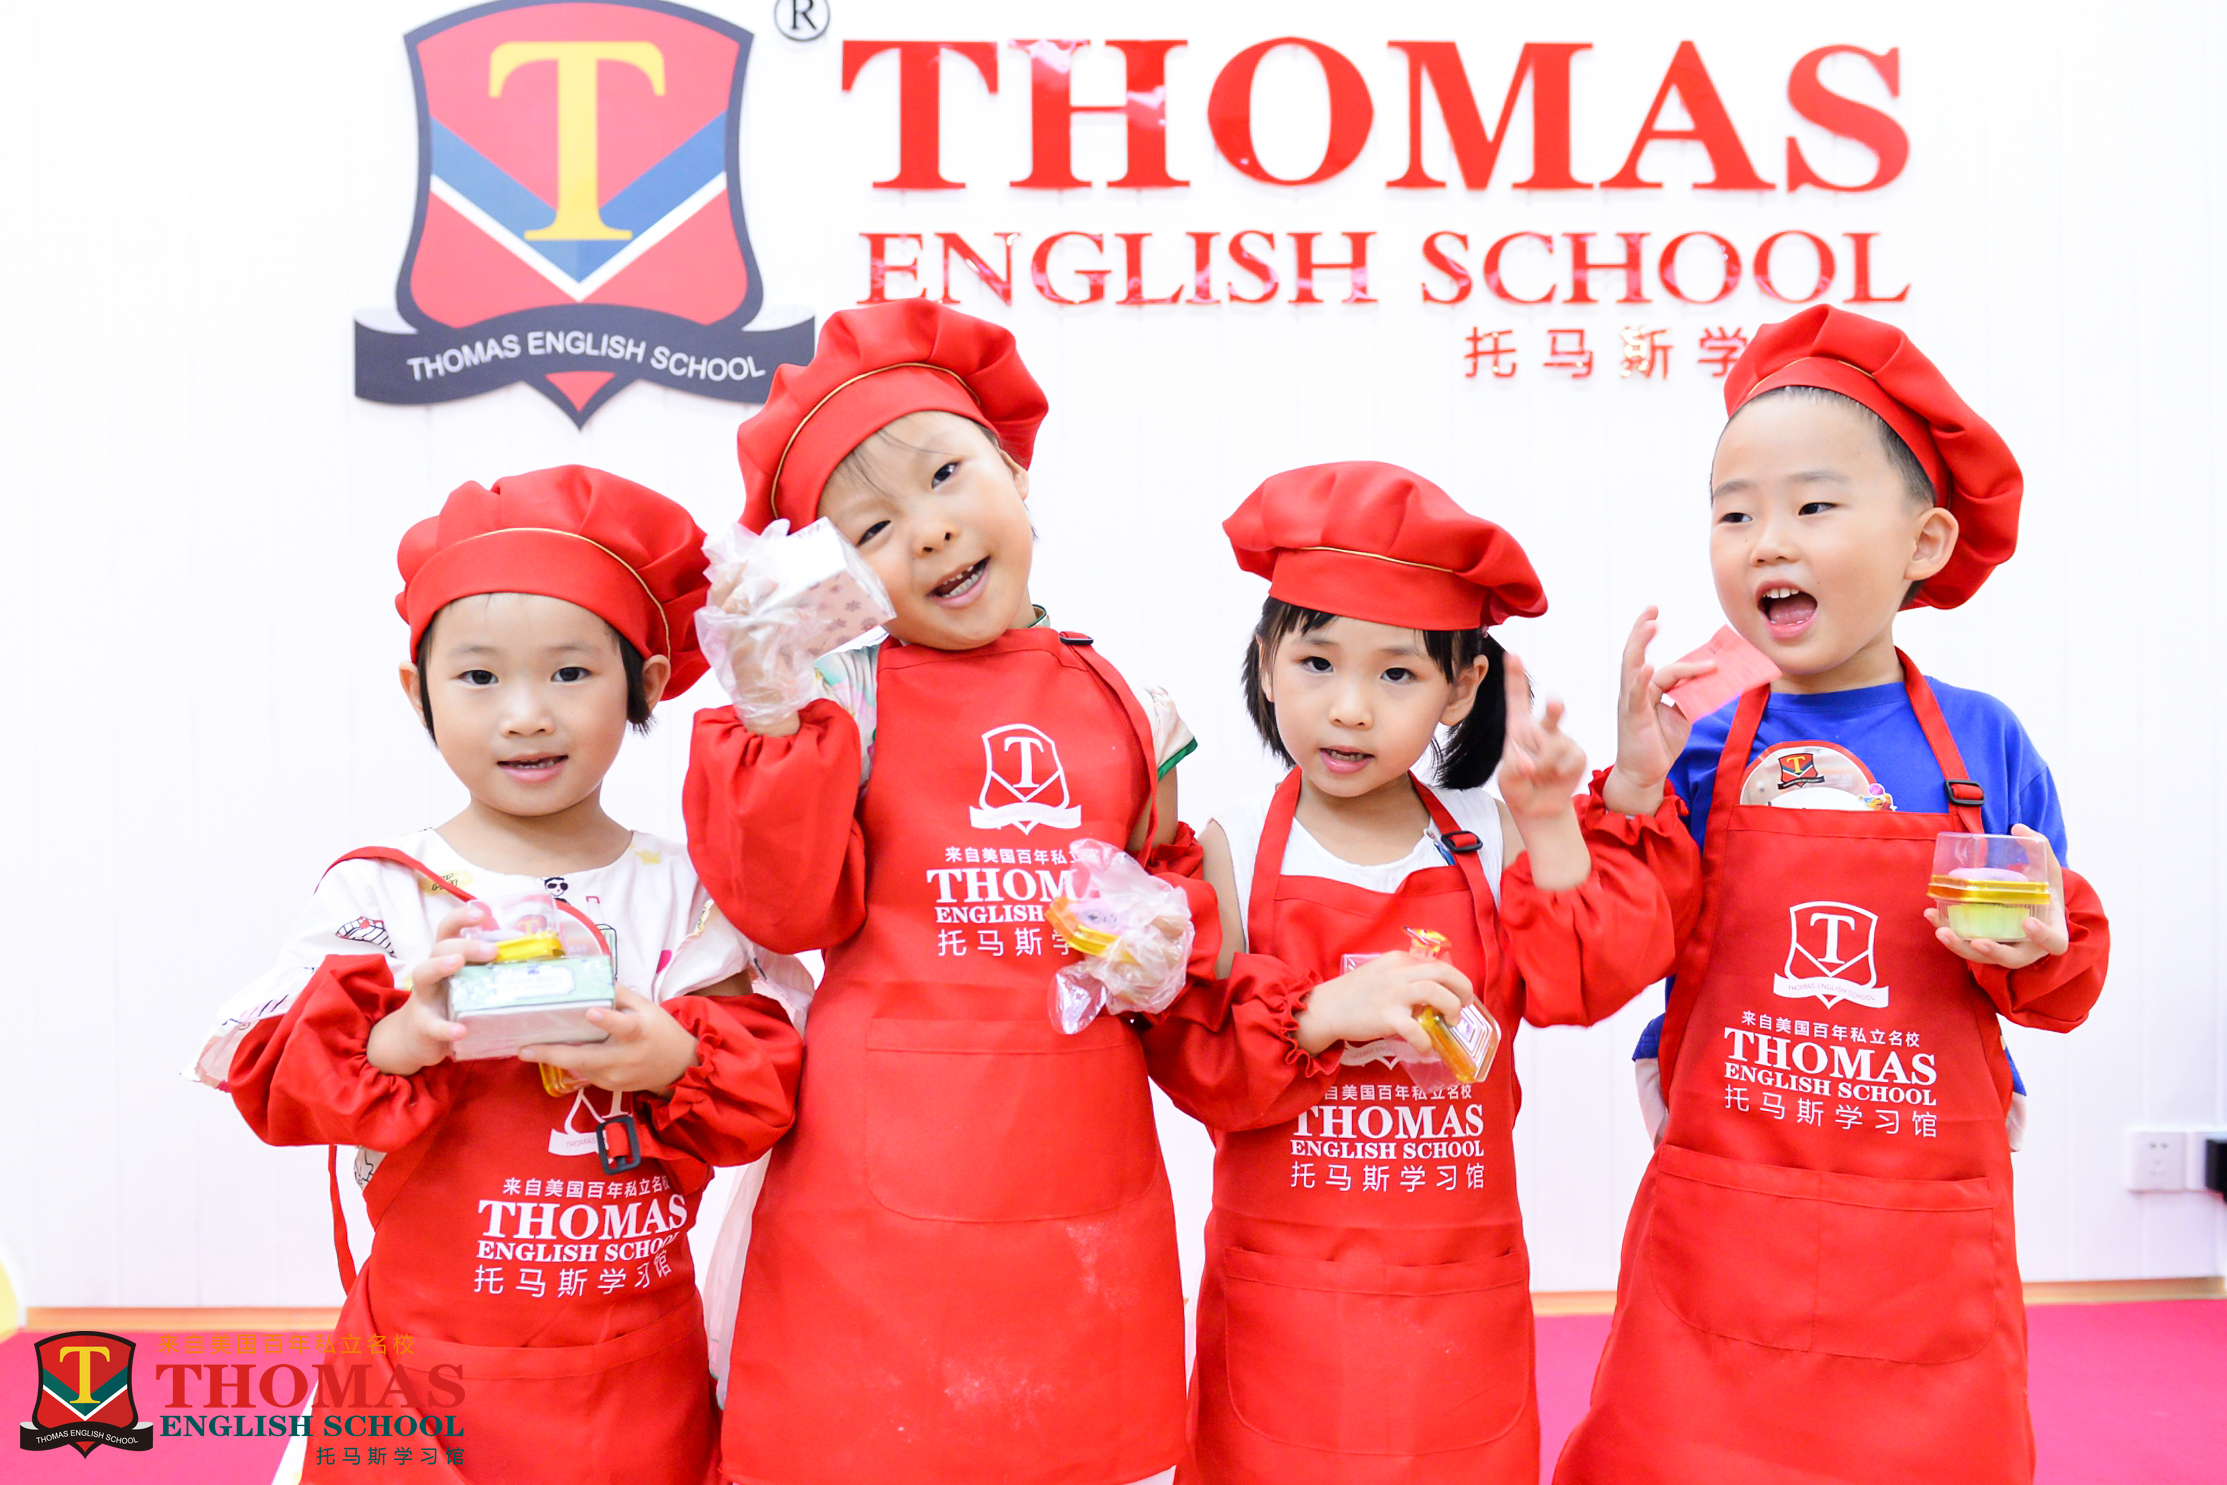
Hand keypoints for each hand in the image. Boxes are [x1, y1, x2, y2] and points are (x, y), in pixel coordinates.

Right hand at [365, 904, 488, 1076]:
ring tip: (457, 963)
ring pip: (423, 973)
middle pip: (440, 947)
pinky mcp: (422, 1025)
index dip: (461, 918)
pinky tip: (460, 1030)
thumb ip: (488, 969)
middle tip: (491, 950)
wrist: (416, 1040)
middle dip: (465, 944)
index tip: (480, 914)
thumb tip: (529, 956)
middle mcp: (432, 972)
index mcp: (446, 959)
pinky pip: (432, 1024)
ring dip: (440, 965)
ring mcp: (423, 997)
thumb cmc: (450, 1003)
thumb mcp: (467, 982)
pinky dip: (445, 1027)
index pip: (449, 931)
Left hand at [521, 987, 700, 1096]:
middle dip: (553, 1054)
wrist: (678, 1067)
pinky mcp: (610, 1087)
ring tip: (529, 1048)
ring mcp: (616, 1077)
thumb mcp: (646, 1007)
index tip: (590, 1012)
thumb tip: (590, 976)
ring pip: (580, 1067)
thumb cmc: (660, 1031)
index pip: (624, 1027)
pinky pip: (584, 1073)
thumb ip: (618, 994)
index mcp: (640, 1032)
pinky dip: (569, 1062)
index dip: (607, 1020)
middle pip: (587, 1058)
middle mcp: (626, 1057)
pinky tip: (552, 1054)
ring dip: (554, 1058)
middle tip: (525, 1049)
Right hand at [1295, 951, 1473, 1055]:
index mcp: (1398, 960)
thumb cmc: (1354, 993)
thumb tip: (1434, 989)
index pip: (1436, 964)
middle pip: (1443, 972)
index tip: (1459, 993)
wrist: (1326, 1008)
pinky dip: (1427, 1040)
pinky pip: (1416, 1029)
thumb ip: (1404, 976)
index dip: (1455, 979)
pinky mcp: (1386, 1017)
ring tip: (1451, 1022)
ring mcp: (1392, 994)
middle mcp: (1398, 973)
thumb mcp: (1381, 973)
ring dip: (1451, 1008)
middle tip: (1466, 1004)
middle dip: (1463, 988)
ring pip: (1435, 992)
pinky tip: (1427, 1048)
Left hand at [1496, 651, 1587, 822]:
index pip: (1517, 699)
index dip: (1515, 677)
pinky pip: (1570, 761)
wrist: (1538, 808)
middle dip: (1554, 708)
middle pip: (1551, 712)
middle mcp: (1542, 729)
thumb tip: (1529, 764)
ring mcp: (1562, 739)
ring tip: (1538, 776)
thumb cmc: (1518, 787)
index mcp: (1519, 728)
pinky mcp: (1577, 754)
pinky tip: (1554, 778)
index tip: (1512, 655)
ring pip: (1556, 747)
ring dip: (1544, 766)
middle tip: (1554, 701)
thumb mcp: (1507, 779)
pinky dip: (1560, 773)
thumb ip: (1513, 769)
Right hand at [1604, 608, 1708, 814]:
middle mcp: (1634, 692)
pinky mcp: (1631, 716)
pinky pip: (1635, 694)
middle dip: (1641, 629)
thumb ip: (1691, 696)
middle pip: (1634, 654)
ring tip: (1648, 624)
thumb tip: (1709, 678)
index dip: (1682, 658)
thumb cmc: (1658, 746)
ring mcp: (1630, 702)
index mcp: (1645, 690)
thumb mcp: (1682, 716)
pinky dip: (1640, 678)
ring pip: (1632, 667)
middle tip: (1651, 608)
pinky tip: (1646, 665)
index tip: (1691, 643)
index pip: (1663, 666)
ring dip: (1639, 644)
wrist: (1644, 774)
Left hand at [1925, 825, 2069, 969]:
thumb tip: (2018, 827)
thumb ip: (2039, 849)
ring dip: (1960, 947)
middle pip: (2011, 958)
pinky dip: (1947, 931)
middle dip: (1993, 951)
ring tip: (1942, 931)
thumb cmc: (2044, 891)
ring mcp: (2004, 950)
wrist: (2033, 910)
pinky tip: (1931, 915)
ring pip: (1982, 957)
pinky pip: (1964, 944)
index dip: (2042, 936)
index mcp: (2052, 934)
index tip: (2027, 922)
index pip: (2052, 942)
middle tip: (1978, 941)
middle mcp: (2029, 948)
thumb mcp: (2047, 872)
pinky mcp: (1982, 946)